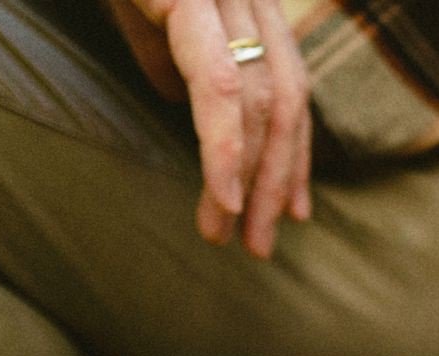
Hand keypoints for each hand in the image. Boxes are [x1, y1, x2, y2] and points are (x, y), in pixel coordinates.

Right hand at [104, 0, 311, 256]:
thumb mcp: (143, 7)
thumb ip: (169, 49)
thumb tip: (180, 98)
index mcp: (245, 0)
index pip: (289, 87)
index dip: (295, 153)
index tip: (295, 212)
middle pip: (288, 101)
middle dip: (279, 181)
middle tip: (263, 247)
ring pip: (262, 102)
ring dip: (251, 179)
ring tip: (233, 234)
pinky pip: (221, 84)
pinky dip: (226, 146)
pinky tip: (225, 195)